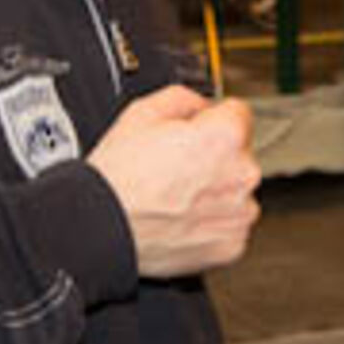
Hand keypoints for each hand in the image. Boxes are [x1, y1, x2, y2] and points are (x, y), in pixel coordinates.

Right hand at [90, 86, 261, 278]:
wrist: (101, 227)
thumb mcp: (143, 112)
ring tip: (176, 196)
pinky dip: (211, 223)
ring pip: (235, 191)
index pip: (238, 113)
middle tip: (177, 167)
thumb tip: (201, 106)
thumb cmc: (118, 178)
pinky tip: (181, 218)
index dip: (211, 119)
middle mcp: (242, 175)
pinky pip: (229, 224)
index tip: (197, 131)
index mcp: (225, 137)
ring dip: (215, 191)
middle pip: (238, 154)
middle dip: (214, 157)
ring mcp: (239, 214)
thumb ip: (186, 99)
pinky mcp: (232, 244)